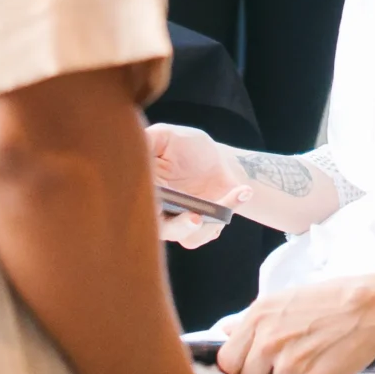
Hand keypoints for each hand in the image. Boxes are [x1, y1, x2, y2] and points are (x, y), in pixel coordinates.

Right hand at [149, 123, 251, 248]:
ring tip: (223, 203)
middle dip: (177, 227)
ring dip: (205, 226)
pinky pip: (211, 231)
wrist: (219, 161)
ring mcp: (180, 223)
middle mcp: (158, 213)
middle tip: (194, 218)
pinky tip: (243, 191)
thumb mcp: (167, 136)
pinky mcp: (202, 228)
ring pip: (187, 237)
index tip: (162, 201)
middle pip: (160, 230)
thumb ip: (149, 140)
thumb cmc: (188, 148)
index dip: (145, 207)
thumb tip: (131, 145)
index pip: (137, 205)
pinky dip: (228, 210)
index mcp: (145, 191)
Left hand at [219, 275, 374, 373]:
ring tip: (312, 356)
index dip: (238, 366)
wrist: (371, 309)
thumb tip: (224, 331)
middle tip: (286, 362)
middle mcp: (268, 342)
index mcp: (257, 318)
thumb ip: (253, 321)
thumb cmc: (329, 301)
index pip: (226, 359)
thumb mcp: (284, 299)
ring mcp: (288, 365)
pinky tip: (325, 364)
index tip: (251, 365)